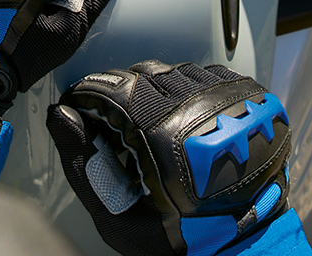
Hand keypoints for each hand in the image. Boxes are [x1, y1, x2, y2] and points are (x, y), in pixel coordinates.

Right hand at [48, 61, 295, 255]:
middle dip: (122, 96)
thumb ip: (83, 164)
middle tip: (120, 129)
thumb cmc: (178, 237)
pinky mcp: (251, 97)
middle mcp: (199, 108)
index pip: (111, 89)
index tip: (80, 107)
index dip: (89, 96)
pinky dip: (191, 91)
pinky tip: (187, 122)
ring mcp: (229, 100)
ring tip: (157, 130)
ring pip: (176, 71)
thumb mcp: (117, 215)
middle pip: (143, 75)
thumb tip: (60, 114)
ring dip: (157, 92)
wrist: (240, 245)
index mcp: (162, 136)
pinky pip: (208, 75)